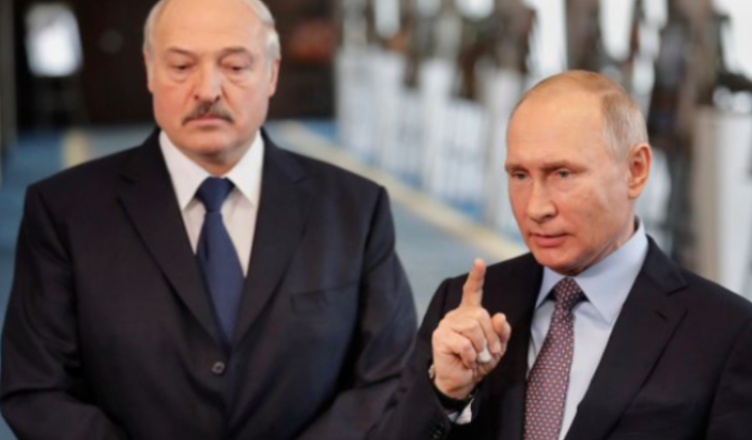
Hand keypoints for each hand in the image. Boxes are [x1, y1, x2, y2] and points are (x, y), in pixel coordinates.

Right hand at [431, 259, 511, 398]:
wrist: (461, 381)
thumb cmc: (478, 362)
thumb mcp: (497, 348)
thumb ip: (501, 332)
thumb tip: (500, 317)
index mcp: (470, 313)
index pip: (472, 291)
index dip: (476, 276)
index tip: (479, 261)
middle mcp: (457, 314)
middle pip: (481, 315)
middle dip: (491, 337)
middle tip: (489, 353)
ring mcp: (447, 324)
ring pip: (473, 327)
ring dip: (481, 348)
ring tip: (477, 357)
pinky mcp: (440, 337)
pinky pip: (464, 343)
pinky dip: (471, 356)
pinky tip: (466, 361)